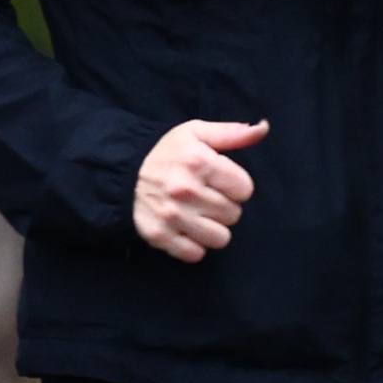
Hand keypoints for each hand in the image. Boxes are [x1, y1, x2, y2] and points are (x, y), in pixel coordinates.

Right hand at [135, 116, 267, 261]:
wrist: (119, 172)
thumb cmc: (164, 152)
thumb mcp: (195, 133)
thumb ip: (232, 133)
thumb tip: (263, 129)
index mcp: (198, 162)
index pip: (245, 190)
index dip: (236, 186)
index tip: (221, 183)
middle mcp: (186, 190)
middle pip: (233, 215)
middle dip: (224, 207)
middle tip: (207, 198)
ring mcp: (172, 216)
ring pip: (220, 238)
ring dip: (213, 229)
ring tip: (200, 216)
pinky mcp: (160, 236)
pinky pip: (195, 254)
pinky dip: (194, 245)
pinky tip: (186, 230)